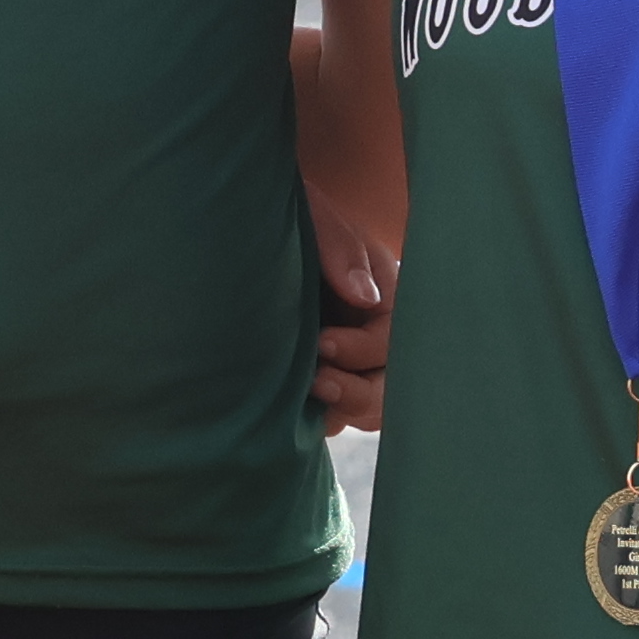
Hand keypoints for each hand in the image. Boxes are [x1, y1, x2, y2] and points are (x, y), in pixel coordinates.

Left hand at [307, 195, 394, 436]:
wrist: (246, 230)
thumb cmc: (289, 217)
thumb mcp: (315, 217)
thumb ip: (340, 248)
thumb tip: (363, 297)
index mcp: (383, 294)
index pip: (392, 339)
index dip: (363, 350)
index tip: (322, 344)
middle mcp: (370, 333)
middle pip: (388, 385)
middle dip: (358, 394)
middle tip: (317, 384)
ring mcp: (345, 360)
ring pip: (363, 408)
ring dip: (339, 411)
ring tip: (302, 402)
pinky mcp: (316, 377)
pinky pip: (328, 415)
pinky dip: (314, 421)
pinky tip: (284, 415)